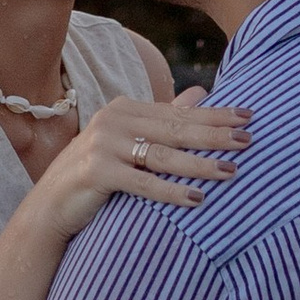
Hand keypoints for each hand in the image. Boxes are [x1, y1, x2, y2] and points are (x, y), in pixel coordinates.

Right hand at [34, 86, 250, 235]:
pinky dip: (170, 192)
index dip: (215, 115)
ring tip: (230, 171)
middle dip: (214, 135)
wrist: (50, 206)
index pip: (178, 112)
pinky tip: (196, 199)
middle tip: (249, 139)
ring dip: (199, 164)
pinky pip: (142, 183)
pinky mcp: (96, 172)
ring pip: (162, 155)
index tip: (248, 116)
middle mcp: (114, 120)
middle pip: (175, 129)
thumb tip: (201, 93)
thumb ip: (163, 120)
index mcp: (125, 109)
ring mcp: (103, 145)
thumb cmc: (95, 175)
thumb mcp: (129, 143)